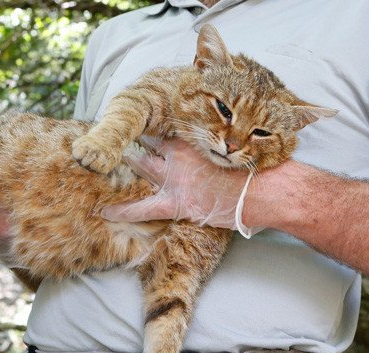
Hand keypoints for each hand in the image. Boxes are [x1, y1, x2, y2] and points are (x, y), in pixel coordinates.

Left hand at [101, 138, 264, 237]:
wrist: (266, 191)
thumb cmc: (257, 169)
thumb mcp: (237, 144)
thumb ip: (219, 139)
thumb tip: (226, 141)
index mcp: (193, 137)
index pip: (163, 129)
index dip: (151, 129)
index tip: (140, 125)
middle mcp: (178, 155)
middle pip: (146, 146)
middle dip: (131, 145)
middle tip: (113, 144)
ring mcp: (175, 179)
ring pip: (140, 169)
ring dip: (125, 168)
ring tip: (102, 169)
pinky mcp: (176, 203)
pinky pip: (142, 208)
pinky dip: (122, 211)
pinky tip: (104, 211)